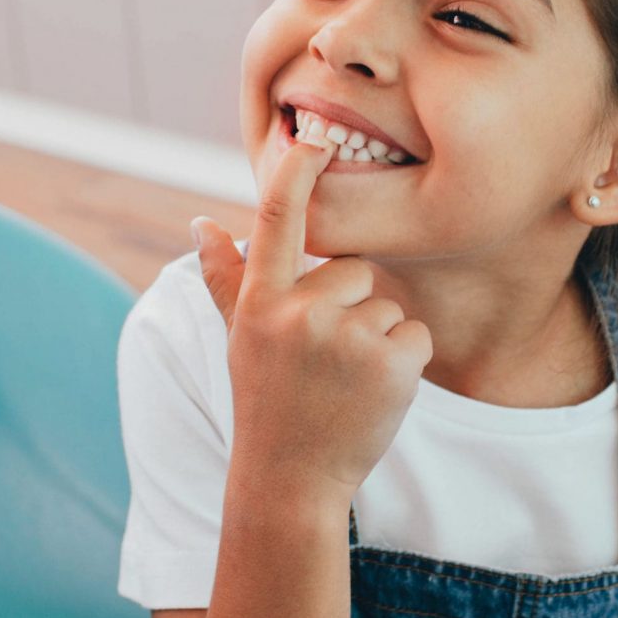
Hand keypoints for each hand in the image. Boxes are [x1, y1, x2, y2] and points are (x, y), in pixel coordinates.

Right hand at [193, 140, 432, 504]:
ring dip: (376, 339)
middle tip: (325, 359)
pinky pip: (416, 334)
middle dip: (350, 306)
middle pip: (354, 269)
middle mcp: (299, 313)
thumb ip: (224, 278)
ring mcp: (346, 338)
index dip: (296, 172)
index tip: (313, 136)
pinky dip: (405, 361)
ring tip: (345, 382)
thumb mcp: (239, 338)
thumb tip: (201, 222)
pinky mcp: (391, 364)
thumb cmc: (266, 400)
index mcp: (261, 302)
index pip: (276, 219)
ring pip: (387, 305)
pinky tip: (373, 393)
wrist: (291, 480)